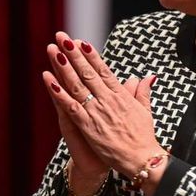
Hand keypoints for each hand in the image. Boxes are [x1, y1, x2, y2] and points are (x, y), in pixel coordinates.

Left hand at [43, 32, 161, 176]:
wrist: (142, 159)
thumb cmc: (143, 137)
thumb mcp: (145, 111)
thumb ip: (142, 92)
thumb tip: (146, 77)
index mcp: (121, 96)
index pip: (104, 70)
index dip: (91, 55)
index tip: (82, 41)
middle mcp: (108, 100)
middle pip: (88, 72)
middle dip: (74, 53)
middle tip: (62, 36)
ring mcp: (97, 112)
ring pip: (77, 85)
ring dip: (64, 66)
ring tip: (54, 50)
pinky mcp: (88, 126)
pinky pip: (71, 106)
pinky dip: (59, 92)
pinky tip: (50, 80)